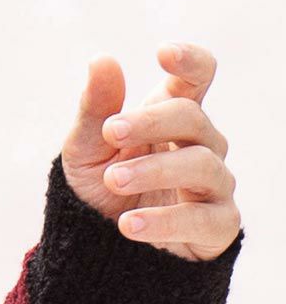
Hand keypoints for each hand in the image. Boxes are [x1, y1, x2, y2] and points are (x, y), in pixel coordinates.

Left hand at [61, 42, 240, 261]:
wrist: (100, 249)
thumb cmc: (100, 190)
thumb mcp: (86, 150)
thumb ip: (96, 109)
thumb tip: (102, 59)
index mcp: (172, 119)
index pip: (198, 79)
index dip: (189, 62)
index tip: (162, 54)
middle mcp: (202, 146)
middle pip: (193, 119)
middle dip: (151, 121)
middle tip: (111, 131)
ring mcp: (214, 185)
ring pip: (201, 166)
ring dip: (155, 169)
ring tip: (114, 179)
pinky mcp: (217, 226)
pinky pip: (202, 219)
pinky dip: (164, 221)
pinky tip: (129, 224)